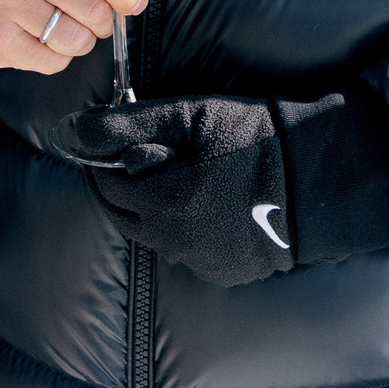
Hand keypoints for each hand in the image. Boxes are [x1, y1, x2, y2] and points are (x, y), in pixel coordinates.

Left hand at [53, 95, 295, 286]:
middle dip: (123, 190)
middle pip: (125, 218)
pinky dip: (185, 230)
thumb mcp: (187, 115)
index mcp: (163, 201)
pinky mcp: (224, 272)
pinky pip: (187, 252)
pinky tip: (207, 205)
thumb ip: (126, 124)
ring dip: (153, 211)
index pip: (107, 188)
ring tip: (178, 180)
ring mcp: (201, 262)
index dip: (104, 166)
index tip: (113, 147)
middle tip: (140, 162)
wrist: (316, 176)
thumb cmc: (252, 136)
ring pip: (155, 237)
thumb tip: (72, 129)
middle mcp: (176, 241)